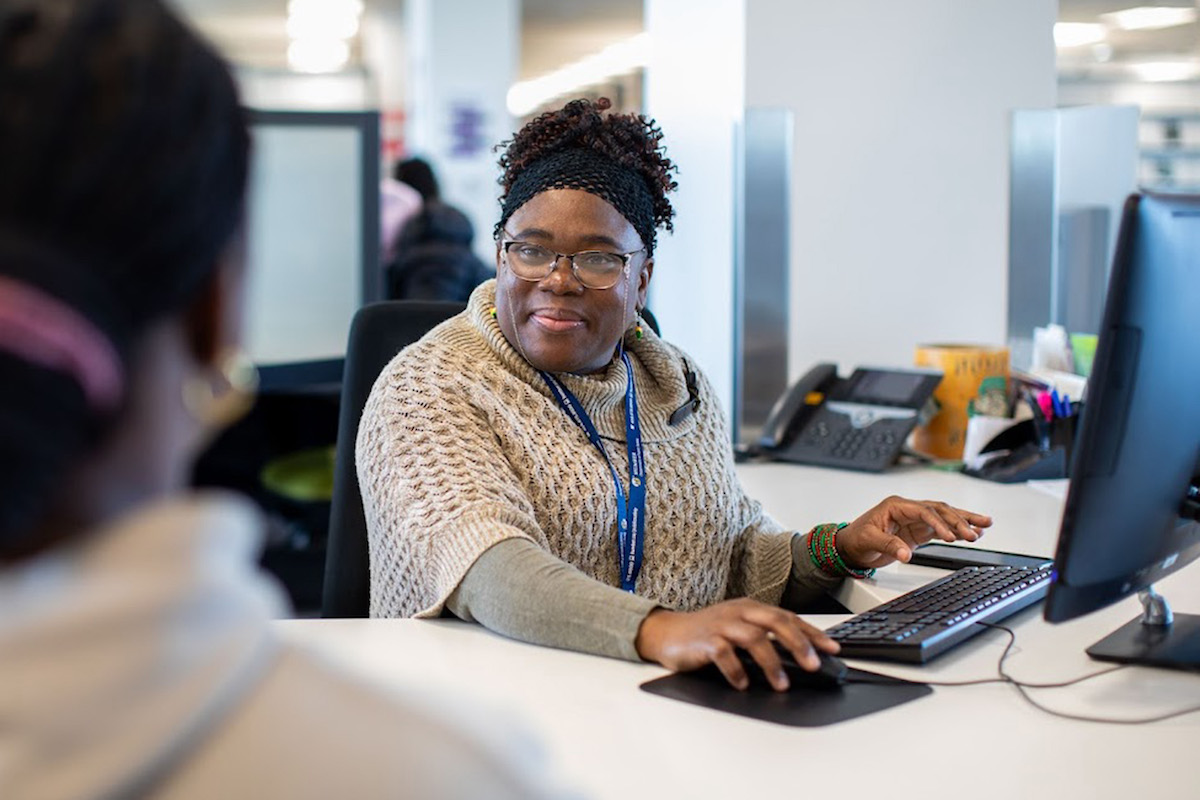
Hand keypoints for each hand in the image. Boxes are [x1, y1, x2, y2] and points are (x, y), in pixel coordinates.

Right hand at [634, 598, 839, 691]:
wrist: (667, 633)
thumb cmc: (707, 633)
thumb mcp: (739, 629)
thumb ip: (765, 638)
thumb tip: (800, 659)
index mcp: (751, 608)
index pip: (788, 617)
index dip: (812, 633)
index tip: (832, 649)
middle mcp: (739, 612)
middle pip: (775, 622)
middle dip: (798, 644)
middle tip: (813, 664)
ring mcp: (721, 625)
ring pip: (753, 638)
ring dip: (771, 662)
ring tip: (782, 683)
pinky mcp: (704, 641)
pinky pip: (724, 654)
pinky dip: (736, 670)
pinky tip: (744, 684)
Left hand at [836, 495, 991, 570]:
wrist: (849, 547)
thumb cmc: (856, 539)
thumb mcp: (869, 541)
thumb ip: (888, 545)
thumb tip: (905, 554)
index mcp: (896, 505)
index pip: (924, 511)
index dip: (939, 523)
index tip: (950, 537)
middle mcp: (908, 509)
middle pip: (939, 511)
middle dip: (959, 520)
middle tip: (975, 532)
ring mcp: (914, 520)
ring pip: (944, 517)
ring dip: (964, 521)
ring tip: (985, 524)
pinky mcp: (918, 531)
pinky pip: (942, 529)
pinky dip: (956, 531)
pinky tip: (973, 533)